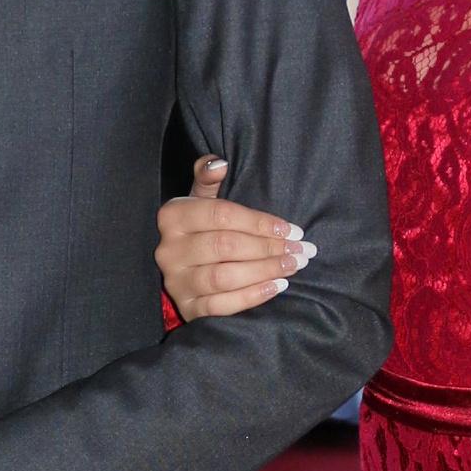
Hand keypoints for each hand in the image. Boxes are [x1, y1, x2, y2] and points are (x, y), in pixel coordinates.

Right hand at [155, 156, 314, 320]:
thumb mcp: (202, 199)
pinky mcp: (187, 308)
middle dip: (269, 248)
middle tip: (301, 251)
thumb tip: (219, 163)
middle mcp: (169, 249)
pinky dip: (253, 296)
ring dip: (265, 271)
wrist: (185, 270)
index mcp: (173, 215)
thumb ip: (208, 177)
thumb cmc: (202, 228)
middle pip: (225, 246)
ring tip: (293, 266)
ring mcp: (176, 281)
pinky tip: (277, 286)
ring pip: (224, 277)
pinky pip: (222, 305)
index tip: (291, 229)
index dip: (259, 222)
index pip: (221, 215)